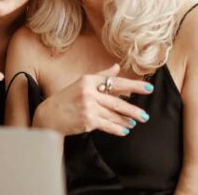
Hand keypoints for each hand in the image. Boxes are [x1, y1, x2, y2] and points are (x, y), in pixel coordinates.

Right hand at [32, 63, 153, 136]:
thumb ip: (101, 76)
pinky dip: (117, 128)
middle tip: (145, 115)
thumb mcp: (81, 83)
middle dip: (133, 109)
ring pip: (114, 115)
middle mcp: (89, 92)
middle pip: (117, 101)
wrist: (48, 116)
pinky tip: (125, 130)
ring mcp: (88, 107)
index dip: (133, 85)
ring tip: (136, 122)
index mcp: (88, 80)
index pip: (115, 82)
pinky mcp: (87, 121)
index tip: (148, 88)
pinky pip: (107, 125)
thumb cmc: (66, 99)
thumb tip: (117, 67)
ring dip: (126, 120)